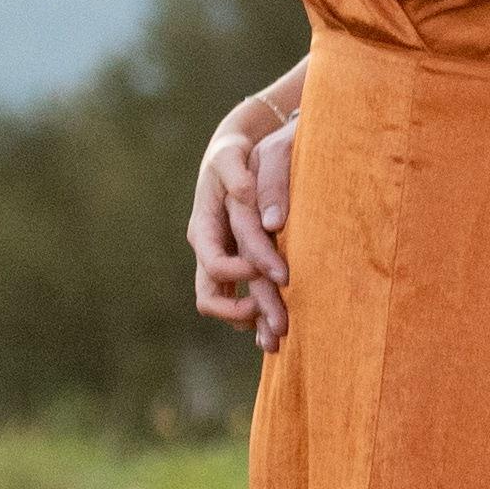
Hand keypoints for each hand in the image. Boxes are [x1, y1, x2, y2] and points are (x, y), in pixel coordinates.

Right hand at [188, 101, 296, 345]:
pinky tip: (286, 328)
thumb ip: (234, 171)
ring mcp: (222, 265)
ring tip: (285, 332)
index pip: (215, 264)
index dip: (243, 273)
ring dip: (254, 322)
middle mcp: (208, 253)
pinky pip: (243, 302)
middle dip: (246, 313)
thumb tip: (245, 191)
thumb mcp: (230, 156)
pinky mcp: (238, 269)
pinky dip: (260, 317)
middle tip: (282, 323)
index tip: (278, 272)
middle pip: (212, 299)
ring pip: (228, 307)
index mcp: (203, 231)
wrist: (234, 162)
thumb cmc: (232, 156)